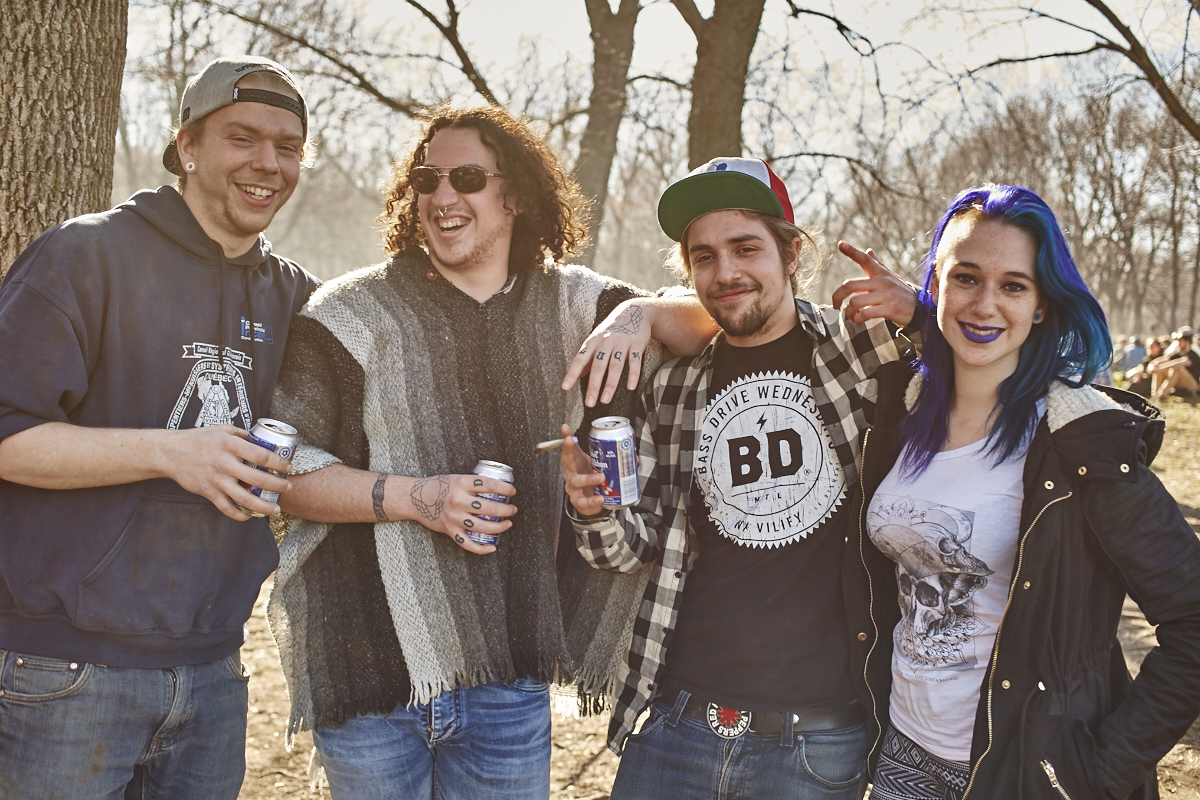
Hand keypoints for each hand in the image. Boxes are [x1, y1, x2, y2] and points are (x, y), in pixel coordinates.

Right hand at [154, 425, 292, 520]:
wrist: (170, 453)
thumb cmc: (198, 439)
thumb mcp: (222, 430)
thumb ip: (242, 435)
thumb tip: (262, 440)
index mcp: (230, 444)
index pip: (261, 456)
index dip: (279, 463)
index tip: (287, 467)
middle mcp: (224, 463)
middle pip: (258, 479)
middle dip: (277, 485)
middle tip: (287, 487)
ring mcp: (216, 480)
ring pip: (245, 499)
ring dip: (264, 506)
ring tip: (276, 508)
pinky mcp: (208, 492)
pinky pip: (227, 508)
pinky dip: (240, 515)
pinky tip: (251, 515)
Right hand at [401, 473, 516, 554]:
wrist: (413, 498)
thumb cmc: (436, 486)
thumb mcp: (455, 478)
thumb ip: (471, 483)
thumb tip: (495, 487)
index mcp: (461, 484)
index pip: (489, 485)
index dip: (505, 489)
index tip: (512, 491)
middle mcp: (458, 501)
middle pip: (490, 508)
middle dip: (506, 510)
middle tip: (512, 509)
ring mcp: (454, 517)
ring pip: (483, 527)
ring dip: (500, 527)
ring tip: (507, 524)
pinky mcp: (450, 530)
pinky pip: (468, 544)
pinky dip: (482, 549)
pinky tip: (492, 547)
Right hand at [559, 424, 606, 516]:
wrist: (590, 502)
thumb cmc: (592, 479)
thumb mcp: (598, 466)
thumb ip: (615, 460)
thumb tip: (634, 456)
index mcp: (576, 462)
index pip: (570, 448)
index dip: (567, 438)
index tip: (565, 428)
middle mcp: (571, 473)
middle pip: (567, 461)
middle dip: (568, 450)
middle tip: (572, 441)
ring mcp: (573, 487)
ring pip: (576, 481)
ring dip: (589, 478)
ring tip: (601, 477)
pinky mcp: (578, 501)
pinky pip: (583, 501)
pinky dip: (592, 500)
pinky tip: (600, 498)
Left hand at [562, 300, 652, 407]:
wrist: (634, 312)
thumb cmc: (611, 331)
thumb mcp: (596, 341)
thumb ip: (587, 358)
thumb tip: (576, 377)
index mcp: (593, 343)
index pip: (579, 359)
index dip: (572, 373)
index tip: (565, 388)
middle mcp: (606, 343)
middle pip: (598, 367)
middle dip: (593, 386)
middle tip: (589, 403)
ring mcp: (622, 343)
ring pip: (615, 366)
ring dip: (610, 385)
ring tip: (605, 400)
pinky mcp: (637, 344)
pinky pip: (635, 362)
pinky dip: (633, 375)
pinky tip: (630, 387)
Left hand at [832, 242, 917, 326]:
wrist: (921, 309)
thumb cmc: (901, 293)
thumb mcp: (890, 277)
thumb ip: (877, 265)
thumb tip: (868, 250)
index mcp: (881, 273)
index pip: (865, 259)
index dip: (852, 251)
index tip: (840, 244)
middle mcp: (882, 282)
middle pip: (850, 285)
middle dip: (837, 296)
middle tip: (835, 305)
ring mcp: (886, 295)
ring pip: (855, 302)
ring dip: (848, 312)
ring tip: (851, 316)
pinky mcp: (890, 309)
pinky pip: (865, 313)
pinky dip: (858, 319)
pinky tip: (858, 321)